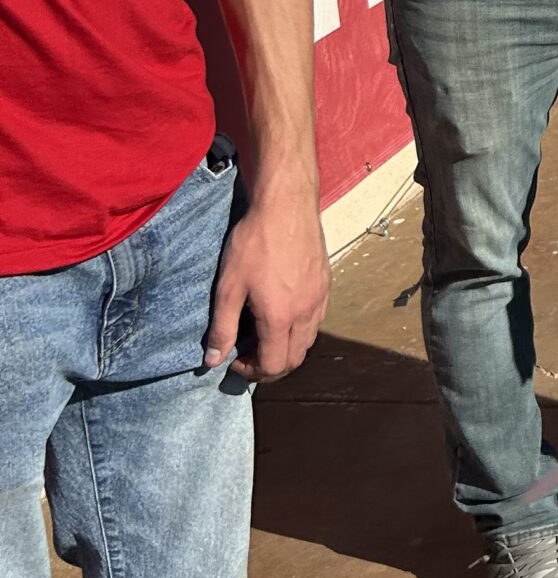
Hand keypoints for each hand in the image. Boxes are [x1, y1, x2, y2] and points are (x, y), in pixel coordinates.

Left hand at [204, 185, 330, 380]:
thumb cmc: (254, 242)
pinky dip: (300, 329)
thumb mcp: (229, 286)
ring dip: (287, 349)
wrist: (286, 205)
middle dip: (271, 366)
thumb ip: (222, 328)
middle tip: (249, 354)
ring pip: (308, 341)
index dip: (251, 372)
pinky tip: (284, 311)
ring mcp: (319, 297)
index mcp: (280, 318)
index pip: (273, 366)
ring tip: (265, 334)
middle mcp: (305, 313)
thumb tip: (212, 361)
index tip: (235, 360)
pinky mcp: (325, 282)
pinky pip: (317, 319)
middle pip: (294, 360)